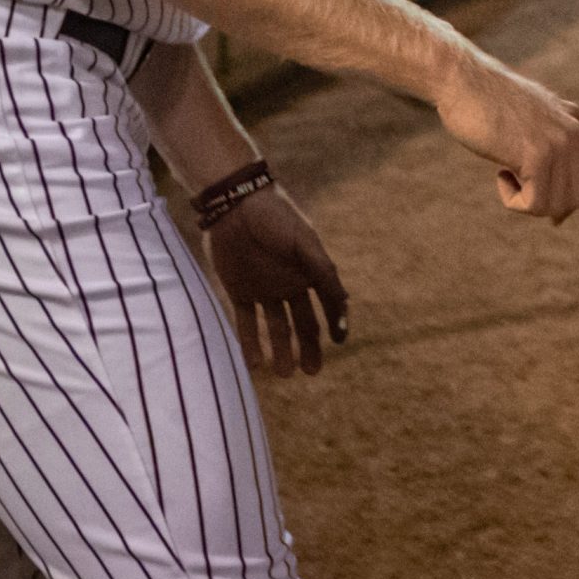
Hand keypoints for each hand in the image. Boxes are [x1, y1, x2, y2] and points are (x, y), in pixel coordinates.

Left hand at [204, 185, 349, 376]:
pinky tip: (255, 365)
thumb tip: (344, 301)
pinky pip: (247, 323)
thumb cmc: (276, 217)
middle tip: (312, 372)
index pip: (327, 302)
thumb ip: (322, 270)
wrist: (235, 203)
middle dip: (309, 347)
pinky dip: (250, 344)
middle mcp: (289, 282)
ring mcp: (264, 288)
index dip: (335, 321)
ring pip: (276, 328)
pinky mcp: (239, 291)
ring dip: (281, 351)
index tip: (339, 340)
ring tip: (284, 374)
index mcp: (308, 270)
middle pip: (302, 322)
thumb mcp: (304, 242)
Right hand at [435, 47, 578, 221]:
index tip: (531, 191)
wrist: (462, 80)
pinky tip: (500, 173)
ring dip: (527, 202)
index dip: (561, 196)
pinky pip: (535, 204)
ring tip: (506, 174)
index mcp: (574, 120)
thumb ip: (545, 137)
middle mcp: (573, 131)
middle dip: (545, 204)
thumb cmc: (483, 101)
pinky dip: (513, 200)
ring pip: (556, 206)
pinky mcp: (537, 155)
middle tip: (517, 184)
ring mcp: (558, 143)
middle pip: (576, 198)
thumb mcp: (526, 116)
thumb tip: (552, 186)